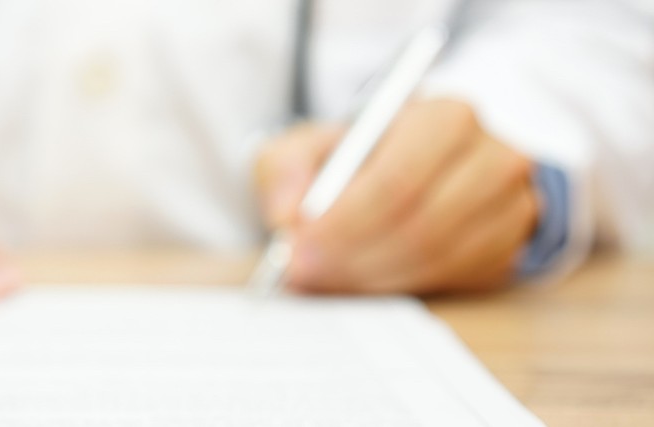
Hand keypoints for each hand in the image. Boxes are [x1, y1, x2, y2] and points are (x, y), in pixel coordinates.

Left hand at [255, 99, 538, 293]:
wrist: (406, 169)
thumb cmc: (355, 157)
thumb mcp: (307, 146)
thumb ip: (285, 170)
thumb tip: (284, 216)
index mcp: (447, 117)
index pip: (398, 180)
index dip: (344, 221)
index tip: (299, 247)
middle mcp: (493, 158)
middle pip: (420, 223)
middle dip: (352, 255)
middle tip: (303, 272)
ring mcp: (509, 207)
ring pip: (436, 258)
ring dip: (370, 277)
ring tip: (322, 278)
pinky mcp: (507, 249)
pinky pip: (452, 279)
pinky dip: (397, 287)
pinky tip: (358, 284)